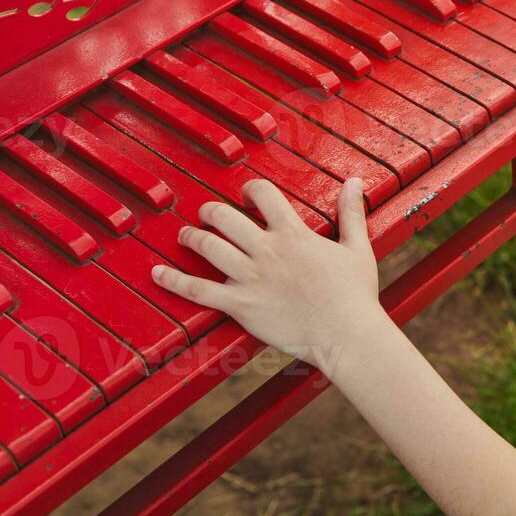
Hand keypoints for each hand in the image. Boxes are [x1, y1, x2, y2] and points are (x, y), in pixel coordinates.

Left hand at [153, 178, 380, 370]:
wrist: (347, 333)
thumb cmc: (356, 294)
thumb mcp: (357, 247)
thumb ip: (351, 212)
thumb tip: (355, 181)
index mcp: (293, 233)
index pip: (263, 194)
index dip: (251, 189)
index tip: (247, 195)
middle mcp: (267, 250)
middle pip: (225, 217)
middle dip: (211, 211)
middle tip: (208, 214)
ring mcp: (250, 278)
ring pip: (208, 247)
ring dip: (191, 237)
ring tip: (184, 235)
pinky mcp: (240, 306)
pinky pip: (197, 291)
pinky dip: (173, 280)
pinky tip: (157, 272)